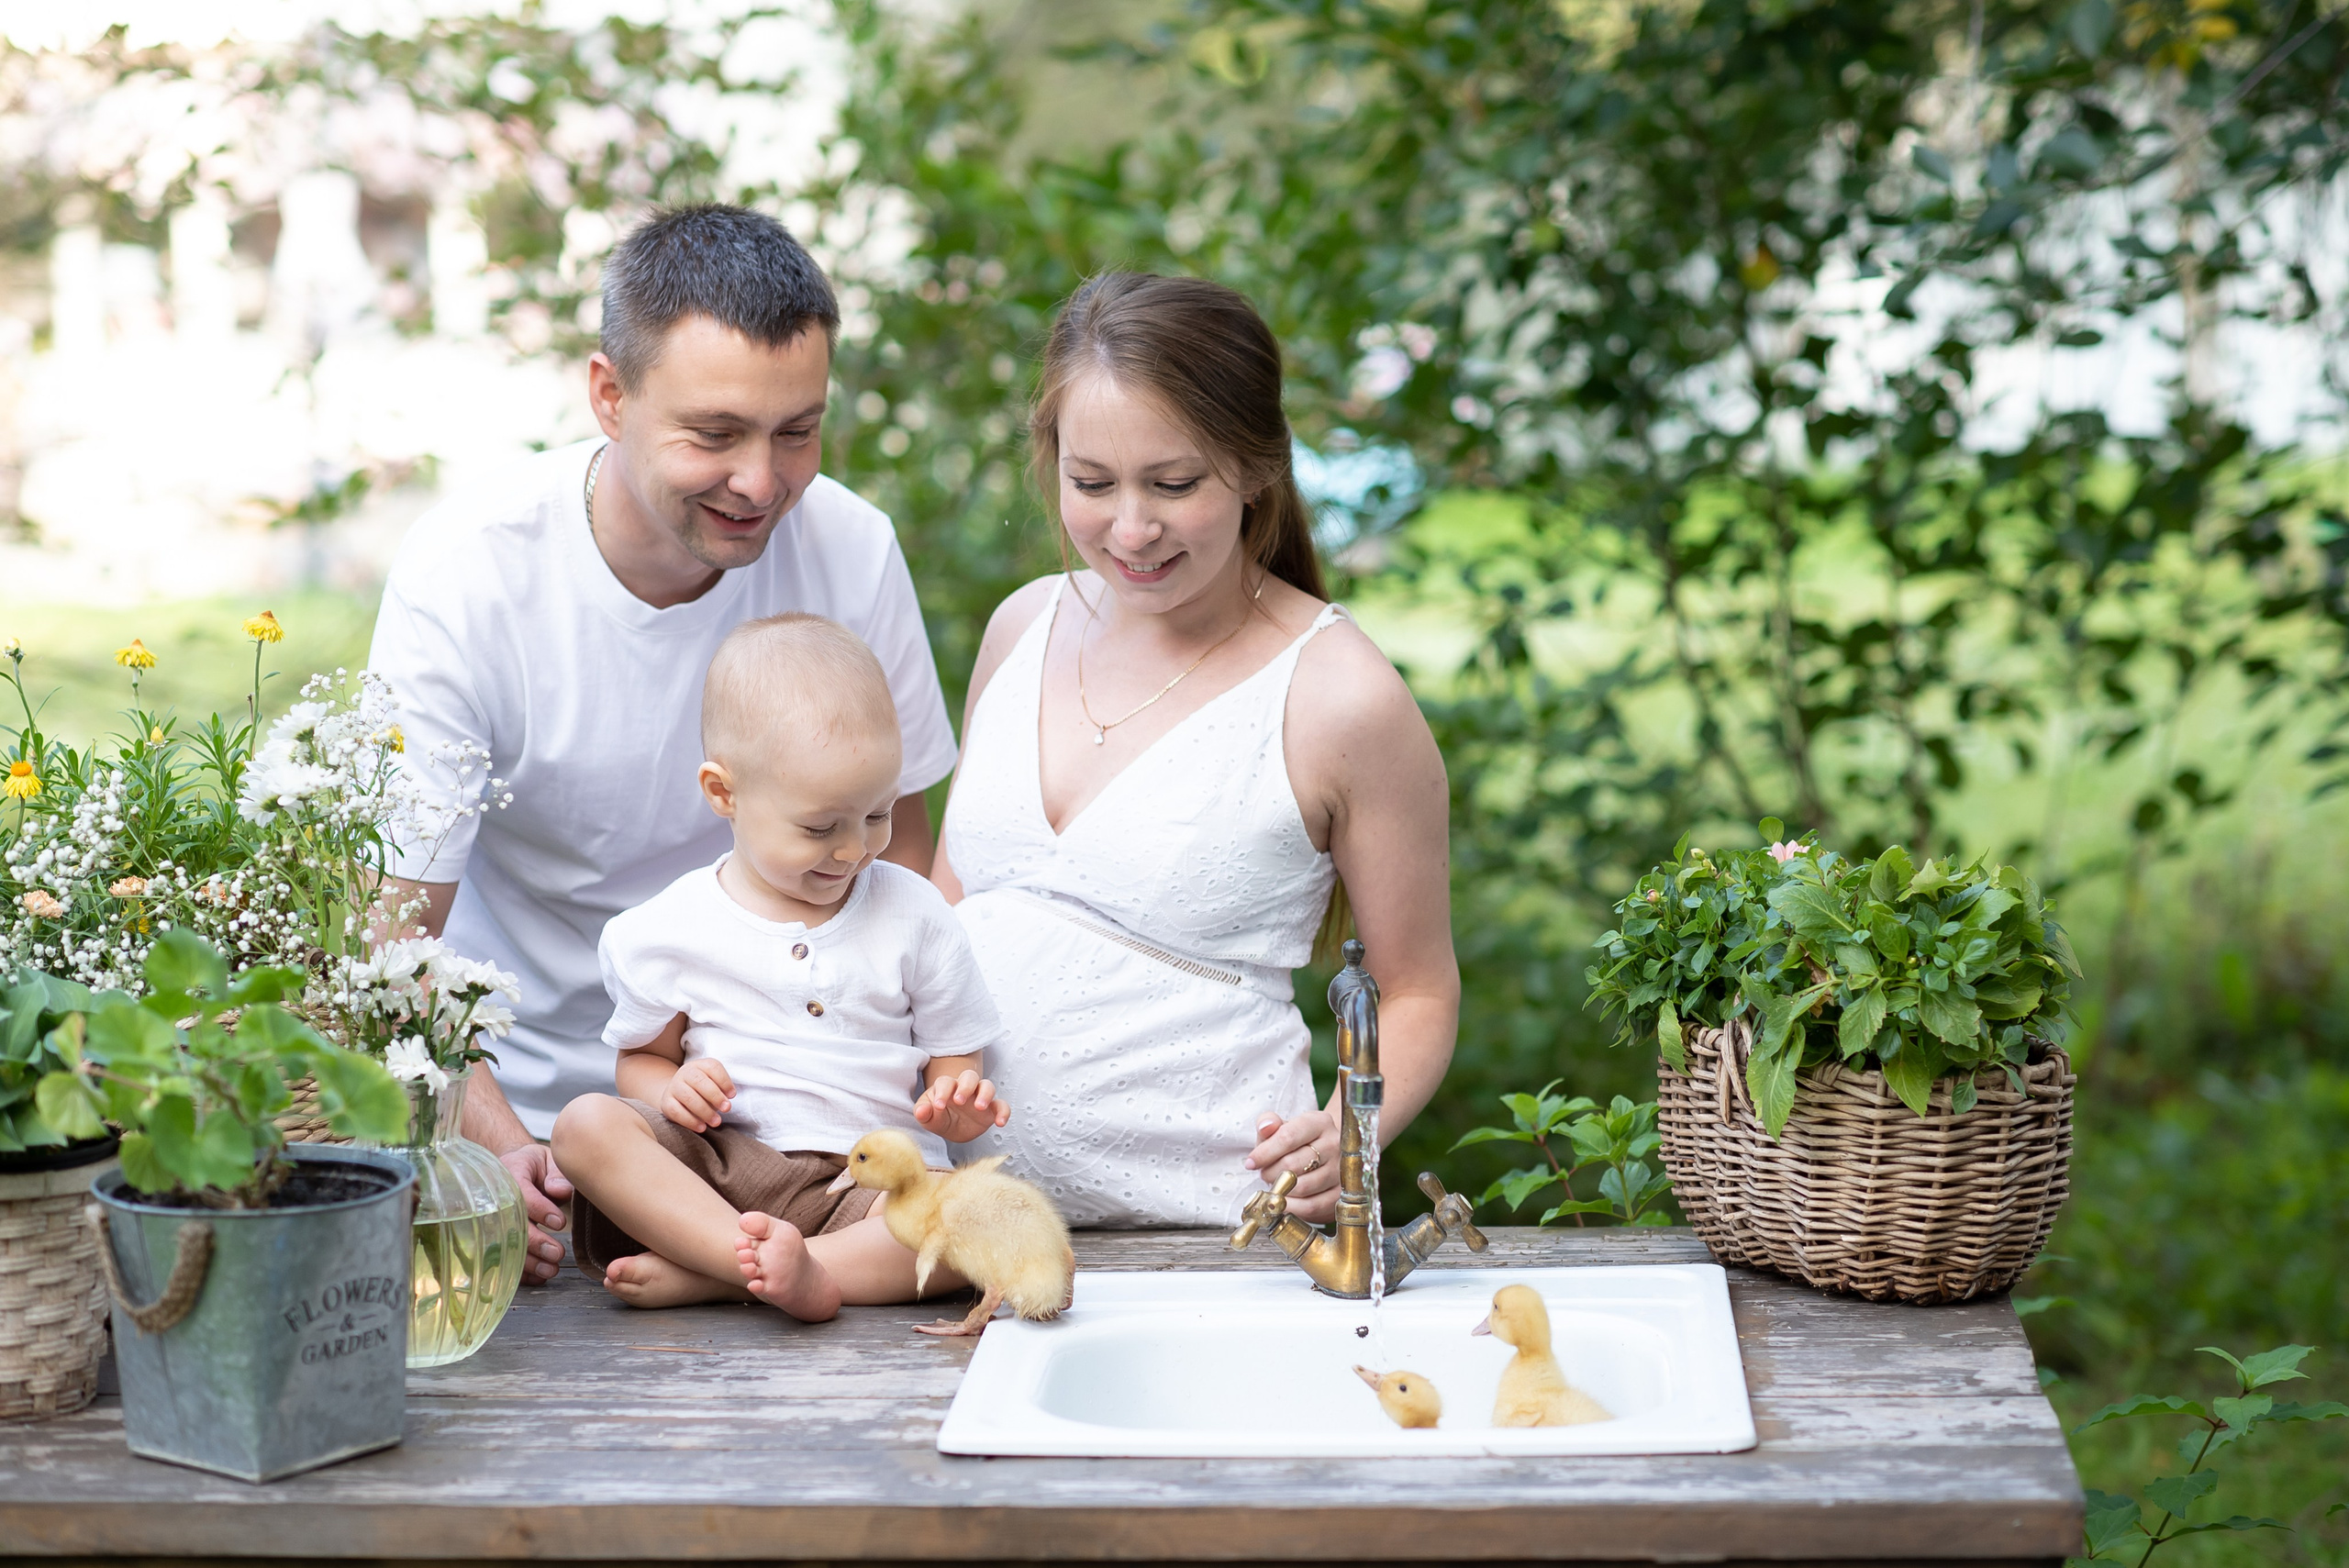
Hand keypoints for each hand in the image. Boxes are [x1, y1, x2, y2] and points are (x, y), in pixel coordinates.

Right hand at [499, 1143, 573, 1285]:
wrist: (515, 1168)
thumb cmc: (537, 1165)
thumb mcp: (550, 1160)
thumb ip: (558, 1174)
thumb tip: (560, 1190)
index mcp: (511, 1172)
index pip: (521, 1193)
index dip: (540, 1209)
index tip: (560, 1223)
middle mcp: (497, 1198)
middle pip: (510, 1224)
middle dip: (534, 1242)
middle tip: (557, 1253)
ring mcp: (494, 1220)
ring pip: (506, 1245)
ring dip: (529, 1262)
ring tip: (551, 1269)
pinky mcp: (497, 1238)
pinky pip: (505, 1258)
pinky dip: (522, 1271)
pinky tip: (539, 1277)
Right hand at [660, 1058, 734, 1132]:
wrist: (677, 1096)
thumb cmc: (703, 1091)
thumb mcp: (713, 1085)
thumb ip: (722, 1090)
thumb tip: (727, 1100)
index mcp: (700, 1065)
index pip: (712, 1067)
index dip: (725, 1081)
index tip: (732, 1095)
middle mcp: (685, 1073)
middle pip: (699, 1080)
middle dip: (715, 1096)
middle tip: (726, 1109)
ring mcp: (673, 1087)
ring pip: (688, 1097)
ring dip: (705, 1111)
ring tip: (717, 1122)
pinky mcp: (666, 1102)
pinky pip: (676, 1111)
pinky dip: (690, 1121)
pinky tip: (702, 1127)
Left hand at [914, 1069, 1008, 1141]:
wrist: (953, 1128)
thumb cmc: (939, 1116)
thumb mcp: (928, 1118)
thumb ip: (923, 1113)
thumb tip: (921, 1111)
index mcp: (947, 1087)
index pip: (945, 1082)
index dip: (942, 1092)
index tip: (938, 1106)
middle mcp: (965, 1088)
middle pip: (969, 1076)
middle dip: (965, 1086)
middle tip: (959, 1101)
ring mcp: (980, 1096)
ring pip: (987, 1085)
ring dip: (985, 1094)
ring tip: (979, 1107)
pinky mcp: (992, 1109)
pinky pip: (1002, 1105)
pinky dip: (1003, 1112)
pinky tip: (1000, 1122)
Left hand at [1246, 1109, 1340, 1223]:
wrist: (1324, 1157)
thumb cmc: (1297, 1141)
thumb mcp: (1282, 1127)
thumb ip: (1269, 1123)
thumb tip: (1265, 1126)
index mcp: (1320, 1122)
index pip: (1288, 1136)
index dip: (1265, 1152)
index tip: (1250, 1163)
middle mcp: (1335, 1144)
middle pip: (1294, 1164)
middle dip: (1270, 1172)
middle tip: (1264, 1174)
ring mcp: (1341, 1170)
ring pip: (1303, 1186)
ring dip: (1281, 1189)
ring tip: (1275, 1184)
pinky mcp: (1340, 1194)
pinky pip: (1312, 1206)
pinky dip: (1292, 1207)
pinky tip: (1284, 1200)